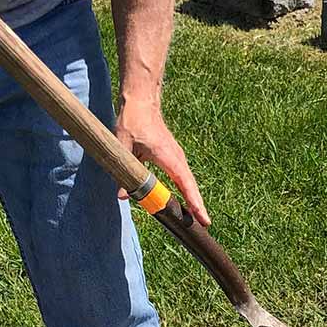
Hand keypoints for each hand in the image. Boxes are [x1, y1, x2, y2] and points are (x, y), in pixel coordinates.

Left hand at [116, 99, 211, 226]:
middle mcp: (176, 157)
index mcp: (167, 155)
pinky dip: (185, 190)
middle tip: (204, 225)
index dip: (193, 200)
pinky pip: (181, 177)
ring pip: (187, 182)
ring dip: (192, 199)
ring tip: (197, 219)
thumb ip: (123, 172)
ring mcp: (176, 157)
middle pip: (190, 185)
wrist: (141, 101)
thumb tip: (122, 196)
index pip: (184, 182)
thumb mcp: (122, 146)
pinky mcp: (172, 157)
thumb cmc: (133, 120)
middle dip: (198, 205)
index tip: (202, 216)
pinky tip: (184, 203)